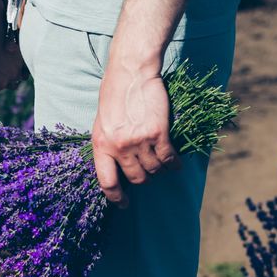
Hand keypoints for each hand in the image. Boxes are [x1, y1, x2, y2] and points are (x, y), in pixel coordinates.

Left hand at [90, 66, 175, 204]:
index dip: (116, 197)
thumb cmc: (114, 94)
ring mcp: (139, 141)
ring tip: (161, 164)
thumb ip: (107, 144)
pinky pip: (169, 158)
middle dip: (143, 179)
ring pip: (154, 170)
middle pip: (136, 178)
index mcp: (101, 145)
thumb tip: (115, 165)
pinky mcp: (158, 134)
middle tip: (147, 172)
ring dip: (159, 170)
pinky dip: (174, 164)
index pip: (107, 182)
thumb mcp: (101, 122)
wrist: (131, 72)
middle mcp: (119, 147)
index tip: (123, 204)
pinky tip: (176, 164)